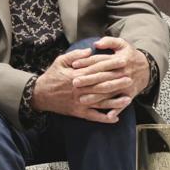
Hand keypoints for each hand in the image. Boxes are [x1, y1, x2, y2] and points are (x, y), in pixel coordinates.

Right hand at [31, 37, 146, 122]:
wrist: (39, 94)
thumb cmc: (51, 76)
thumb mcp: (60, 61)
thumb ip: (75, 55)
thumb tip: (90, 50)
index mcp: (77, 75)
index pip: (97, 70)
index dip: (110, 67)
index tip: (122, 63)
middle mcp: (80, 89)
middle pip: (101, 86)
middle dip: (116, 83)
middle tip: (130, 79)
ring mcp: (79, 102)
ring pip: (100, 103)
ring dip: (114, 102)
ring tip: (128, 99)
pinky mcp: (77, 112)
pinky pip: (92, 116)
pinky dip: (103, 118)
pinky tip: (115, 118)